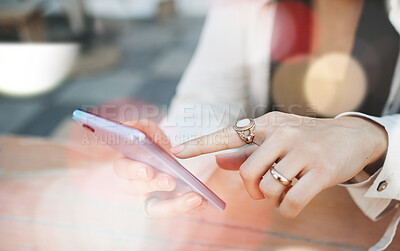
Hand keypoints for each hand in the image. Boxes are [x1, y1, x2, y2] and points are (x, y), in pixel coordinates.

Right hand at [113, 119, 206, 218]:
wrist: (166, 159)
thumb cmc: (153, 146)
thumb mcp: (150, 133)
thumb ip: (142, 128)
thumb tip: (130, 128)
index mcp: (126, 165)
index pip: (123, 169)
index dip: (134, 170)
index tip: (148, 170)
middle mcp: (133, 186)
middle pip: (140, 190)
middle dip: (155, 185)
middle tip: (171, 181)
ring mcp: (148, 200)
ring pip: (157, 208)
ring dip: (175, 205)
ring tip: (195, 198)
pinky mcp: (165, 207)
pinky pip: (176, 211)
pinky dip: (190, 208)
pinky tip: (204, 202)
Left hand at [170, 111, 387, 217]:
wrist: (352, 136)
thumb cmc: (306, 138)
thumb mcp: (276, 137)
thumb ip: (246, 150)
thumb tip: (218, 159)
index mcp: (266, 124)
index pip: (227, 135)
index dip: (199, 144)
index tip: (175, 152)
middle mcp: (281, 134)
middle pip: (247, 171)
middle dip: (251, 189)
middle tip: (261, 190)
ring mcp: (302, 151)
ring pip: (268, 187)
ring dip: (271, 197)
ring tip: (284, 188)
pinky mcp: (321, 171)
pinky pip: (290, 201)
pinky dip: (286, 209)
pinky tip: (292, 203)